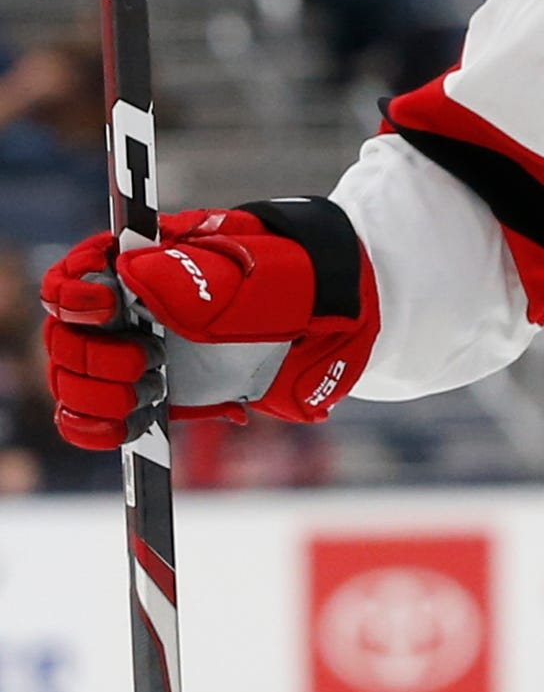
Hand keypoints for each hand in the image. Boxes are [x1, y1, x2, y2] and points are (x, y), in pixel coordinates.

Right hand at [40, 201, 378, 448]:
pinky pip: (88, 420)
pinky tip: (133, 423)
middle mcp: (129, 309)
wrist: (331, 325)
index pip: (77, 272)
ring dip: (98, 394)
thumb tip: (129, 272)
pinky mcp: (144, 396)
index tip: (108, 305)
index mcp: (147, 264)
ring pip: (71, 379)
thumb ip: (196, 279)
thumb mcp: (259, 276)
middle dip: (95, 356)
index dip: (76, 291)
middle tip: (149, 360)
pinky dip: (97, 428)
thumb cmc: (296, 284)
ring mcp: (132, 353)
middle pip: (65, 336)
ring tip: (152, 389)